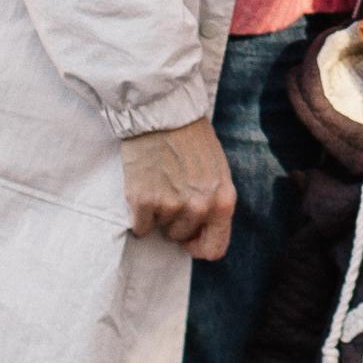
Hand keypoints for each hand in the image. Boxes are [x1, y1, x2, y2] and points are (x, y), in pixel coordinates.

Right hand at [122, 118, 236, 261]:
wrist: (162, 113)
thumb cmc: (192, 138)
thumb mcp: (218, 171)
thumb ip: (214, 202)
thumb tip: (203, 230)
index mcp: (224, 200)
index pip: (215, 249)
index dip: (199, 245)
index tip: (189, 236)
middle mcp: (201, 207)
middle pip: (183, 238)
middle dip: (175, 222)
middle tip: (170, 194)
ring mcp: (172, 206)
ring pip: (161, 231)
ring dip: (158, 215)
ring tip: (159, 184)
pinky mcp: (145, 202)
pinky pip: (140, 227)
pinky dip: (138, 214)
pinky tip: (144, 188)